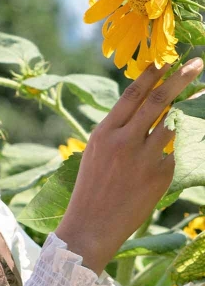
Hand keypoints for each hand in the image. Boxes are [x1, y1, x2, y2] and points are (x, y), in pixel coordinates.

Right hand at [56, 56, 203, 275]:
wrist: (91, 225)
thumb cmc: (91, 189)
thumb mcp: (96, 152)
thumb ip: (118, 130)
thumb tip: (145, 108)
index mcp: (104, 132)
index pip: (133, 94)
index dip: (152, 74)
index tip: (166, 59)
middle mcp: (124, 140)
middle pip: (158, 101)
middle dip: (180, 79)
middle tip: (196, 63)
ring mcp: (143, 158)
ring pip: (172, 124)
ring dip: (186, 109)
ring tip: (199, 94)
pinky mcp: (159, 176)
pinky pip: (172, 154)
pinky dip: (173, 150)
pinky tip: (167, 156)